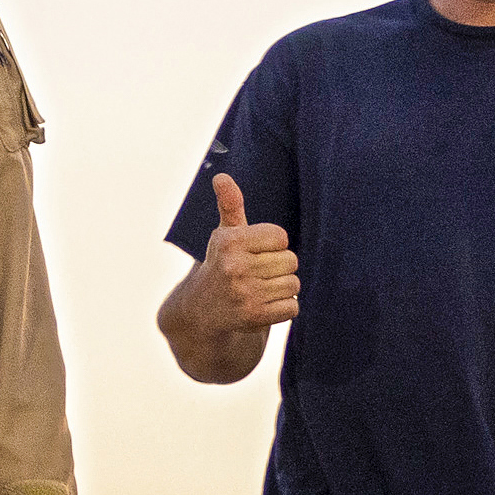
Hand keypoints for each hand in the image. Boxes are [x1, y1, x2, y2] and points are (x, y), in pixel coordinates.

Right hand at [189, 172, 299, 334]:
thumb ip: (230, 205)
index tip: (253, 253)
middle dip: (278, 268)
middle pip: (290, 261)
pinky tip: (263, 306)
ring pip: (293, 285)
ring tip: (259, 290)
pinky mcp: (254, 317)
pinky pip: (292, 307)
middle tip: (256, 274)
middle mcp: (234, 266)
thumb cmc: (222, 266)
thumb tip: (221, 177)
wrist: (201, 312)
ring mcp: (244, 293)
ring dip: (281, 289)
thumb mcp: (224, 235)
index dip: (272, 246)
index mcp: (229, 241)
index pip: (281, 237)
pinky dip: (282, 308)